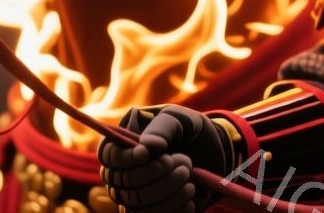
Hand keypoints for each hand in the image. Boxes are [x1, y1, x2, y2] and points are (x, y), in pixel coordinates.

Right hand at [98, 105, 234, 212]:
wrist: (215, 154)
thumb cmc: (192, 131)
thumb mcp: (182, 119)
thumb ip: (163, 127)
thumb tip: (146, 145)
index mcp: (124, 144)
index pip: (108, 155)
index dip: (122, 157)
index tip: (145, 153)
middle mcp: (124, 172)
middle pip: (121, 182)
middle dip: (155, 172)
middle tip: (184, 161)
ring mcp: (136, 195)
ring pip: (136, 203)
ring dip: (167, 190)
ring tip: (188, 175)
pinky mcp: (153, 210)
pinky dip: (174, 208)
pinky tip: (190, 194)